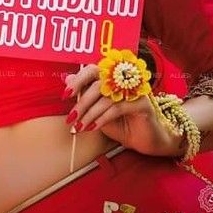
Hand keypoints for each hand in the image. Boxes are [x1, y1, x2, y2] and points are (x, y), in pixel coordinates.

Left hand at [63, 64, 182, 156]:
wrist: (146, 142)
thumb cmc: (121, 124)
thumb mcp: (97, 111)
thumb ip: (85, 95)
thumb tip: (67, 79)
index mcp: (111, 77)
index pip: (92, 70)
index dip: (77, 80)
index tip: (65, 95)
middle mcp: (123, 80)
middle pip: (97, 82)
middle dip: (81, 102)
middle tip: (71, 117)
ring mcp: (134, 90)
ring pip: (105, 97)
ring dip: (89, 114)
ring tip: (80, 127)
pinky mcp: (142, 104)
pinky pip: (117, 108)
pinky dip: (102, 118)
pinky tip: (94, 127)